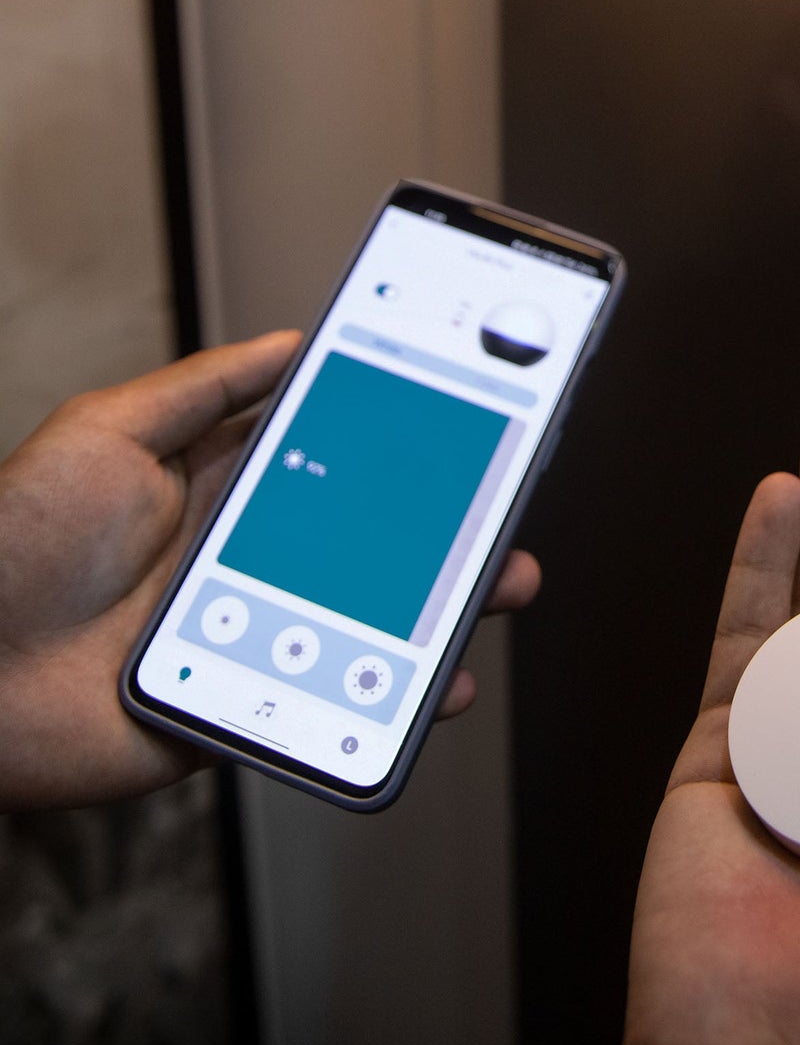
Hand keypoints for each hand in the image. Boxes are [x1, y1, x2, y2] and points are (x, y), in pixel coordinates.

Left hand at [0, 335, 540, 810]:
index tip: (462, 422)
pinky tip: (439, 680)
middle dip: (445, 523)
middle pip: (370, 539)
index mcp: (218, 487)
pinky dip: (395, 697)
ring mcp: (254, 632)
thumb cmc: (16, 544)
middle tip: (506, 505)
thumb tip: (289, 340)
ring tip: (500, 584)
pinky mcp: (246, 704)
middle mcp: (247, 557)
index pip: (332, 456)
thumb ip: (203, 389)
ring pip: (372, 620)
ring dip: (445, 607)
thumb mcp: (107, 432)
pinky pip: (337, 701)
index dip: (396, 442)